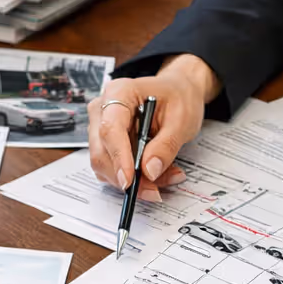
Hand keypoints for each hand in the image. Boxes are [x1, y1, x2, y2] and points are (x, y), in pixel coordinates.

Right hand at [87, 54, 218, 200]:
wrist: (178, 92)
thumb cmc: (178, 98)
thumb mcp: (182, 119)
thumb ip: (166, 146)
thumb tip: (149, 171)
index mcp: (119, 92)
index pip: (110, 129)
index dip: (118, 157)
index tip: (129, 181)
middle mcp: (103, 109)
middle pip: (101, 152)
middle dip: (127, 177)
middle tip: (155, 191)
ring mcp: (100, 128)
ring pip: (105, 165)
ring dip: (133, 180)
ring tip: (165, 176)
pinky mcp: (106, 145)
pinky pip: (112, 169)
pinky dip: (133, 178)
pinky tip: (154, 173)